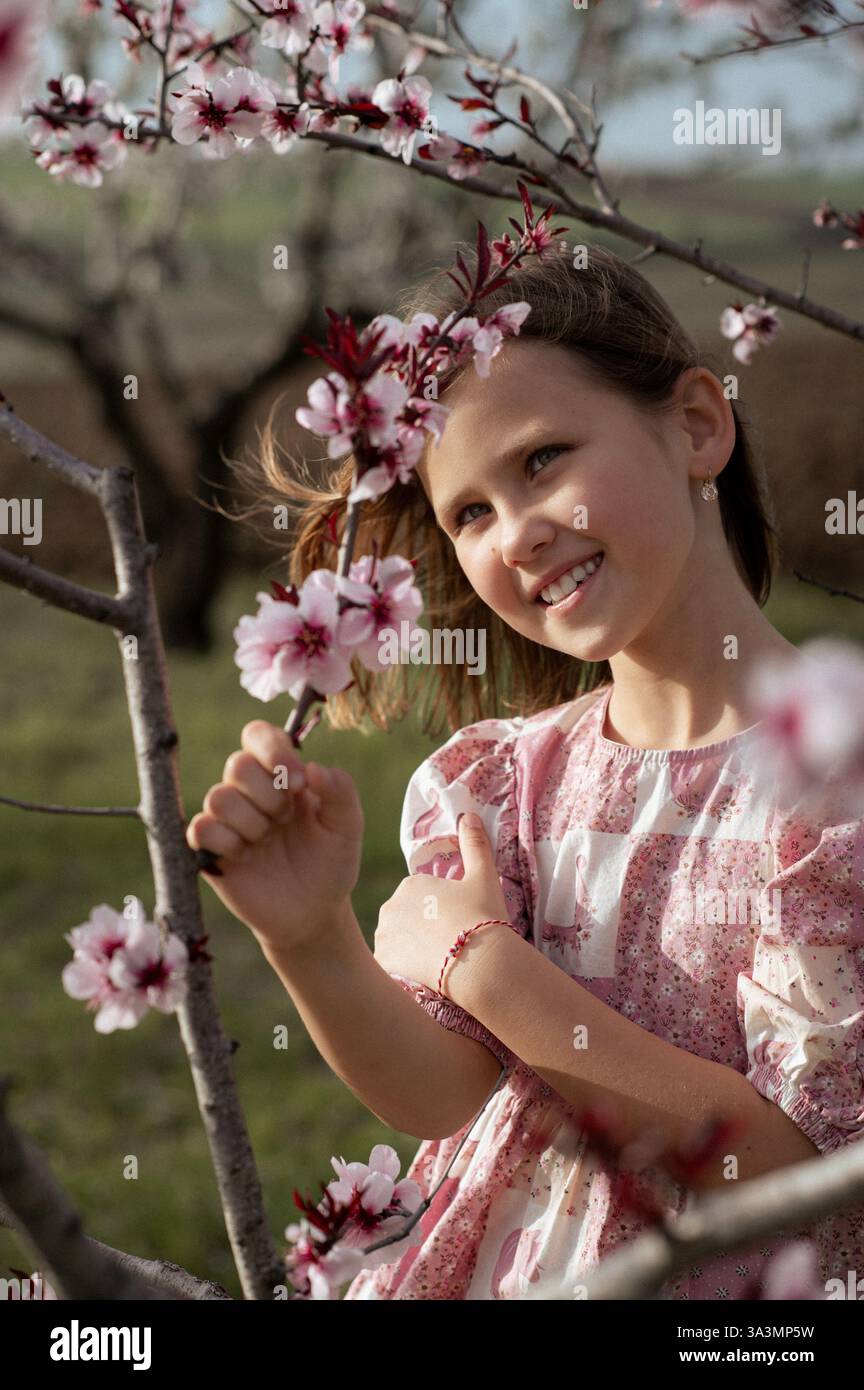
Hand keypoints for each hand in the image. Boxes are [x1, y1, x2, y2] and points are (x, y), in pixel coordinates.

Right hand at [185, 720, 362, 953]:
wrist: (313, 913)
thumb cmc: (330, 863)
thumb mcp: (347, 826)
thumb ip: (340, 790)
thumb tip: (313, 768)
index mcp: (281, 775)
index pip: (258, 736)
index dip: (273, 751)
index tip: (298, 782)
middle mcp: (250, 791)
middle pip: (238, 764)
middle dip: (268, 795)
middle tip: (286, 820)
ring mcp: (228, 819)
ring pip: (218, 796)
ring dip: (251, 822)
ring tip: (267, 842)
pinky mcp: (210, 849)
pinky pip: (200, 828)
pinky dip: (227, 842)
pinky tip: (248, 858)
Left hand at [373, 812, 509, 1000]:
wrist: (480, 964)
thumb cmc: (483, 917)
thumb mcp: (484, 876)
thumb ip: (474, 844)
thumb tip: (467, 815)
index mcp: (411, 884)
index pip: (422, 896)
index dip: (441, 909)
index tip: (457, 921)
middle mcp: (390, 906)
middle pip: (406, 916)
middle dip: (422, 926)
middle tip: (450, 940)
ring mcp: (384, 936)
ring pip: (397, 939)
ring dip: (411, 946)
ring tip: (439, 958)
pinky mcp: (384, 963)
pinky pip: (391, 962)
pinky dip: (403, 965)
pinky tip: (424, 971)